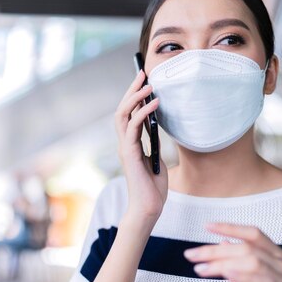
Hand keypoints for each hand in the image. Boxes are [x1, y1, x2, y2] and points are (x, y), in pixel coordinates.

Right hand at [115, 71, 167, 221]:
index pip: (129, 113)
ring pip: (123, 114)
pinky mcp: (129, 153)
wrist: (148, 208)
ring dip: (135, 97)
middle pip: (123, 109)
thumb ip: (155, 144)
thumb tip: (159, 126)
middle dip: (132, 89)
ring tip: (148, 84)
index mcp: (131, 143)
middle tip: (143, 73)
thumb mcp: (157, 160)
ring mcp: (125, 147)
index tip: (145, 81)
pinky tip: (154, 103)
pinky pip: (134, 126)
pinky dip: (143, 112)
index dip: (135, 96)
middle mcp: (124, 143)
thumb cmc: (154, 188)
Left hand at [184, 223, 281, 281]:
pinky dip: (243, 275)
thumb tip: (222, 241)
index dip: (230, 228)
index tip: (206, 226)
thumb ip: (233, 260)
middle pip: (247, 248)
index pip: (253, 234)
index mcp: (274, 255)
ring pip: (252, 262)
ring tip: (200, 269)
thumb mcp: (237, 279)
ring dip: (222, 263)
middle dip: (215, 250)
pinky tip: (225, 273)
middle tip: (192, 255)